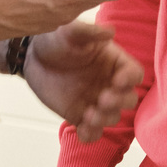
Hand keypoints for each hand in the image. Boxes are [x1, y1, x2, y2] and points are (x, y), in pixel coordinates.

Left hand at [24, 20, 143, 144]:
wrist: (33, 57)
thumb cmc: (56, 40)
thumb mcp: (71, 32)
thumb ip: (89, 32)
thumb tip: (110, 31)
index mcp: (114, 62)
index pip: (134, 73)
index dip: (130, 79)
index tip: (118, 80)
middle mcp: (110, 84)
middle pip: (129, 99)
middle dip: (119, 102)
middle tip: (103, 99)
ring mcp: (96, 102)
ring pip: (112, 118)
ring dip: (105, 119)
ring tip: (89, 115)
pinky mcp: (79, 116)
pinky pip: (92, 132)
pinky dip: (90, 134)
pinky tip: (82, 128)